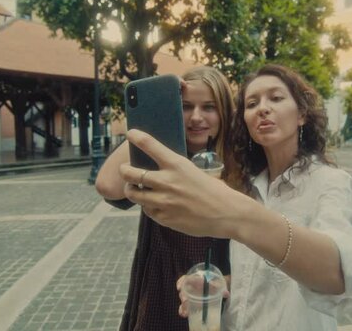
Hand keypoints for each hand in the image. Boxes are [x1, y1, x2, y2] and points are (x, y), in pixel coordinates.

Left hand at [120, 129, 249, 237]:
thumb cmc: (215, 191)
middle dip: (124, 170)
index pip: (150, 145)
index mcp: (176, 164)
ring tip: (133, 189)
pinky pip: (147, 210)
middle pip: (131, 174)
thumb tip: (159, 167)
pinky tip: (154, 205)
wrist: (227, 214)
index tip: (130, 133)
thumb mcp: (195, 171)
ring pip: (134, 194)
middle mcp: (166, 181)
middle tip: (125, 170)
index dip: (136, 137)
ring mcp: (163, 201)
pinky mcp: (164, 217)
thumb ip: (175, 170)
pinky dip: (148, 207)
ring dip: (131, 190)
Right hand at [176, 275, 230, 317]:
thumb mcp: (219, 285)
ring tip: (184, 312)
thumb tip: (226, 293)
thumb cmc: (216, 284)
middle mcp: (191, 287)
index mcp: (196, 279)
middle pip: (184, 290)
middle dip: (183, 296)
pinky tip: (184, 314)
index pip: (186, 278)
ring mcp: (190, 295)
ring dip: (182, 305)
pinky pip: (184, 306)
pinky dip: (183, 310)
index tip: (179, 287)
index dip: (181, 282)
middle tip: (185, 301)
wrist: (216, 289)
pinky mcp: (190, 303)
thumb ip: (221, 288)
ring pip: (183, 299)